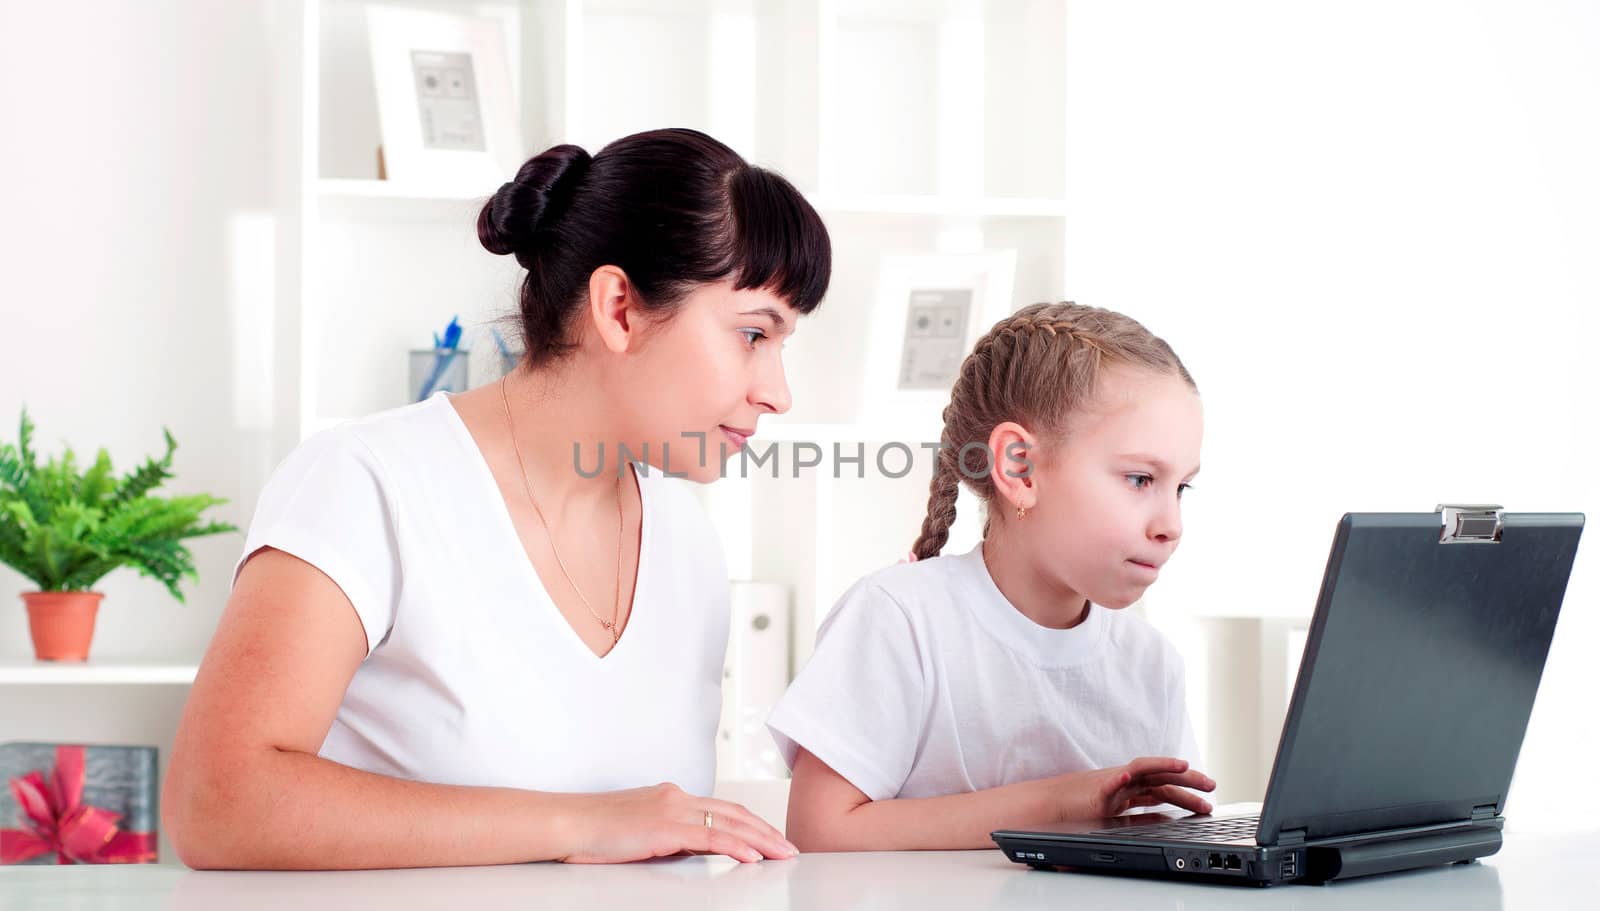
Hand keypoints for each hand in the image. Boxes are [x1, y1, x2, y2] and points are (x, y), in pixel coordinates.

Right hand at [558, 782, 798, 863]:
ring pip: (730, 822)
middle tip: (790, 847)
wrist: (567, 823)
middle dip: (766, 830)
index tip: (771, 837)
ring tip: (783, 854)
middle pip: (734, 812)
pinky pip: (711, 837)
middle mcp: (677, 797)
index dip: (751, 822)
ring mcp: (672, 809)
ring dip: (762, 839)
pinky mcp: (665, 827)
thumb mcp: (639, 832)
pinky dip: (736, 846)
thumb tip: (694, 848)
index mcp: (671, 796)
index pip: (722, 807)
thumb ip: (669, 836)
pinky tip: (754, 857)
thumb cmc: (593, 832)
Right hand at [1050, 757, 1215, 819]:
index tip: (1207, 797)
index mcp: (1132, 788)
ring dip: (1163, 765)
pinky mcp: (1096, 791)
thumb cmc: (1082, 806)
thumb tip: (1166, 819)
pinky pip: (1108, 784)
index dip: (1187, 790)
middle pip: (1161, 775)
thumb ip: (1140, 813)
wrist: (1053, 804)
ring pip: (1141, 770)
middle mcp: (1126, 781)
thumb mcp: (1120, 812)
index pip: (1165, 785)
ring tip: (1183, 766)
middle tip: (1211, 785)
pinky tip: (1127, 777)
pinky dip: (1118, 780)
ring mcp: (1112, 783)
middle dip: (1188, 779)